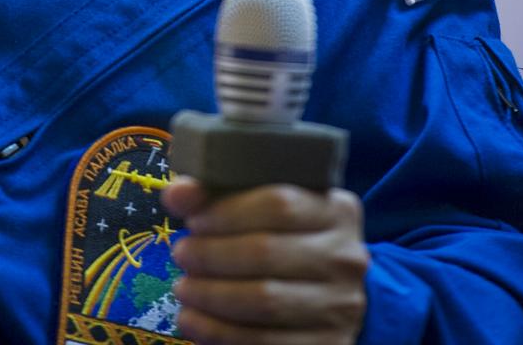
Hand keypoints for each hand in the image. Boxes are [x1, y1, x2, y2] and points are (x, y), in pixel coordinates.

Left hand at [162, 177, 368, 343]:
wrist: (327, 293)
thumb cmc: (283, 236)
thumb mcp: (259, 204)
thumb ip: (216, 192)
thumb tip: (177, 194)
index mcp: (335, 210)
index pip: (278, 203)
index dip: (227, 212)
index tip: (193, 221)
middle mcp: (346, 257)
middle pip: (267, 252)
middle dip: (212, 255)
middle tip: (181, 254)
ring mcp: (342, 307)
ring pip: (265, 302)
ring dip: (211, 297)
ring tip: (183, 288)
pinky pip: (266, 343)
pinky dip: (219, 333)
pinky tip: (192, 321)